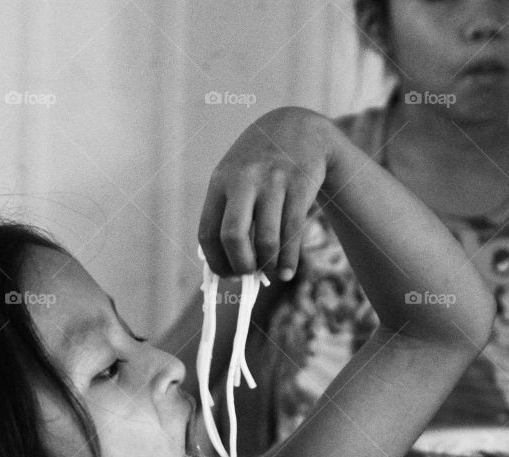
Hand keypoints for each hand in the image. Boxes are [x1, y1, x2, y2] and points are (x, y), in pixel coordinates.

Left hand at [198, 107, 335, 278]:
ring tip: (270, 269)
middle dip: (240, 266)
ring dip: (267, 264)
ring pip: (266, 240)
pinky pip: (292, 233)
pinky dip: (288, 261)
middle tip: (248, 274)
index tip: (227, 275)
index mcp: (220, 182)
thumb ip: (226, 215)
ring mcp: (273, 182)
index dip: (216, 263)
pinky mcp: (300, 186)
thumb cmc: (260, 166)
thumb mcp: (234, 178)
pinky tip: (286, 271)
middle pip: (233, 236)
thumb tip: (224, 267)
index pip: (208, 233)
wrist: (298, 128)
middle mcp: (244, 180)